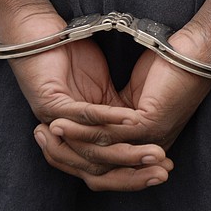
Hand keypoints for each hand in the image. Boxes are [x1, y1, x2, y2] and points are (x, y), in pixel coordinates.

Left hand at [5, 15, 173, 190]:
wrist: (43, 37)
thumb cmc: (77, 60)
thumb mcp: (108, 95)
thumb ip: (121, 116)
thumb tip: (146, 139)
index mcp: (80, 137)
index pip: (108, 166)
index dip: (137, 172)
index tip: (166, 171)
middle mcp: (65, 138)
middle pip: (102, 165)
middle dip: (134, 171)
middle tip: (163, 172)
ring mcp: (56, 123)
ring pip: (95, 146)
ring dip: (126, 150)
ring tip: (153, 151)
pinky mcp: (51, 105)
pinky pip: (85, 115)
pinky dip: (110, 117)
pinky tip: (131, 117)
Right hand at [49, 28, 210, 157]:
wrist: (194, 53)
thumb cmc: (167, 68)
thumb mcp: (136, 96)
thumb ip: (117, 111)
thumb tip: (96, 120)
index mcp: (145, 143)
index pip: (106, 165)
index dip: (75, 156)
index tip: (49, 140)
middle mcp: (149, 148)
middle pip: (100, 169)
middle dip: (66, 156)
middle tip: (41, 139)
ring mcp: (150, 139)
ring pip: (101, 153)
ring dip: (70, 144)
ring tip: (45, 132)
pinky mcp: (148, 124)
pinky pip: (109, 134)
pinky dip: (83, 130)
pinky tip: (62, 123)